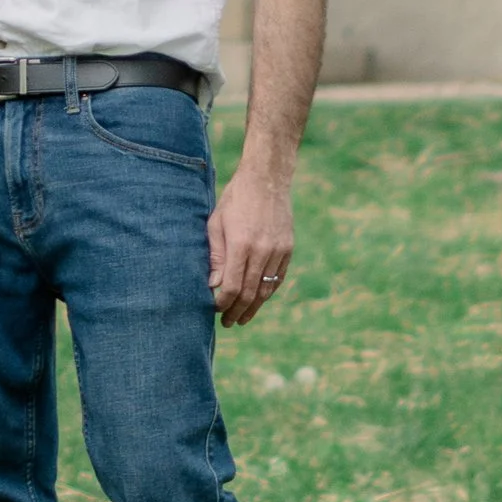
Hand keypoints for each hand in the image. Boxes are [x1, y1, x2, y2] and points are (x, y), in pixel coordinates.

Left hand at [208, 161, 293, 326]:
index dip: (223, 302)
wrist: (267, 179)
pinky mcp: (288, 249)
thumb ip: (216, 255)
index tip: (215, 309)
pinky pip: (278, 278)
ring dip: (253, 307)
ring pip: (265, 289)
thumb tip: (213, 285)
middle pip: (249, 292)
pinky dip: (267, 292)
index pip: (231, 286)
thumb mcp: (217, 222)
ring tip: (242, 319)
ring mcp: (278, 251)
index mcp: (241, 244)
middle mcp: (262, 250)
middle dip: (237, 311)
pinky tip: (258, 300)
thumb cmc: (235, 199)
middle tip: (227, 323)